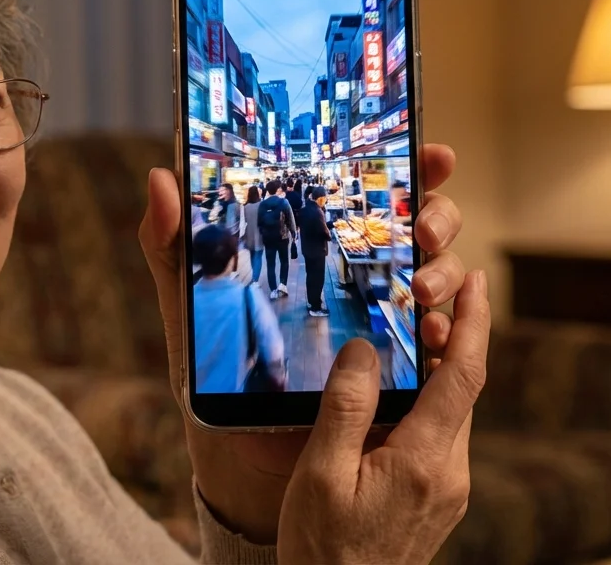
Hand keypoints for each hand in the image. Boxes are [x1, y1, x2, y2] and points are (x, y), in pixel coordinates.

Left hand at [139, 144, 473, 544]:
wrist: (236, 455)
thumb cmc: (212, 370)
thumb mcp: (190, 304)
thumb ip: (173, 246)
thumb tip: (162, 179)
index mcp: (320, 243)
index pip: (373, 191)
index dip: (413, 166)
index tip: (432, 154)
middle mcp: (362, 272)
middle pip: (423, 224)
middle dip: (438, 216)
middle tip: (421, 230)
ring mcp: (386, 318)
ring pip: (441, 275)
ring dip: (444, 271)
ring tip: (423, 285)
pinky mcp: (399, 369)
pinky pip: (442, 343)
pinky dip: (448, 331)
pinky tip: (436, 333)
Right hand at [278, 270, 488, 563]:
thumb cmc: (324, 547)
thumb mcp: (321, 474)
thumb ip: (346, 408)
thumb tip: (365, 350)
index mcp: (425, 461)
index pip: (464, 376)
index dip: (472, 323)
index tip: (475, 283)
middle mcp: (450, 473)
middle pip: (463, 389)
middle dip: (450, 338)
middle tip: (423, 298)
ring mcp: (448, 489)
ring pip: (452, 412)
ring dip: (436, 370)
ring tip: (408, 336)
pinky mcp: (437, 499)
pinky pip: (439, 435)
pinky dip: (426, 401)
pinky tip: (395, 393)